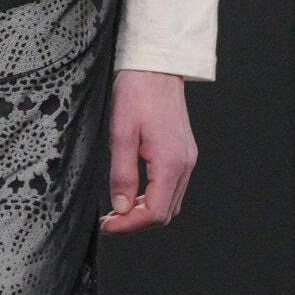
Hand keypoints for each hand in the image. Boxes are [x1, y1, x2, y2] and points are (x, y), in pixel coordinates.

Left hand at [102, 70, 197, 234]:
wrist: (156, 68)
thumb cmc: (137, 93)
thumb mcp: (121, 133)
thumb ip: (122, 174)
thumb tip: (120, 207)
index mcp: (170, 162)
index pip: (154, 213)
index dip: (128, 226)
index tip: (106, 225)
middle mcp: (185, 165)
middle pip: (165, 214)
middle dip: (135, 224)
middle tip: (109, 221)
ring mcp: (187, 160)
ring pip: (170, 204)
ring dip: (144, 213)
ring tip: (117, 210)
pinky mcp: (183, 154)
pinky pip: (172, 188)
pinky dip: (153, 199)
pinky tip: (134, 194)